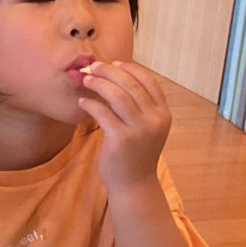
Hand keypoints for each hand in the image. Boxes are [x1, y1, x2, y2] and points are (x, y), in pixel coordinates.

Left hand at [77, 61, 170, 191]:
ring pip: (118, 95)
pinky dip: (90, 103)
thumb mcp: (145, 127)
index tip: (114, 63)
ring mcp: (139, 130)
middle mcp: (155, 119)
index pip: (149, 81)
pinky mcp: (121, 139)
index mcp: (163, 113)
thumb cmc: (135, 153)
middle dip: (110, 71)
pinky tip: (82, 102)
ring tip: (86, 80)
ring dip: (99, 83)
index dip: (130, 68)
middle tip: (94, 67)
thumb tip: (115, 77)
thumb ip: (137, 106)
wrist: (133, 183)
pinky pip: (102, 113)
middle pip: (131, 84)